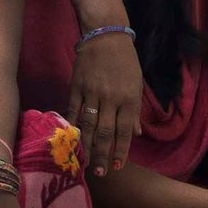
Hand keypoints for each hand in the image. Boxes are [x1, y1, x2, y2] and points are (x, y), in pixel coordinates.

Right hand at [67, 31, 141, 176]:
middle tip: (100, 173)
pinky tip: (71, 139)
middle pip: (104, 133)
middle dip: (102, 155)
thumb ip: (134, 111)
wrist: (105, 35)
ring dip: (86, 146)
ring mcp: (91, 93)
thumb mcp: (137, 84)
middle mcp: (110, 99)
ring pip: (87, 125)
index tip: (118, 167)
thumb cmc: (125, 61)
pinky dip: (72, 126)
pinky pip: (73, 111)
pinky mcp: (76, 87)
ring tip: (85, 163)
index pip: (123, 132)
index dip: (121, 151)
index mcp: (128, 99)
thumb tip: (135, 134)